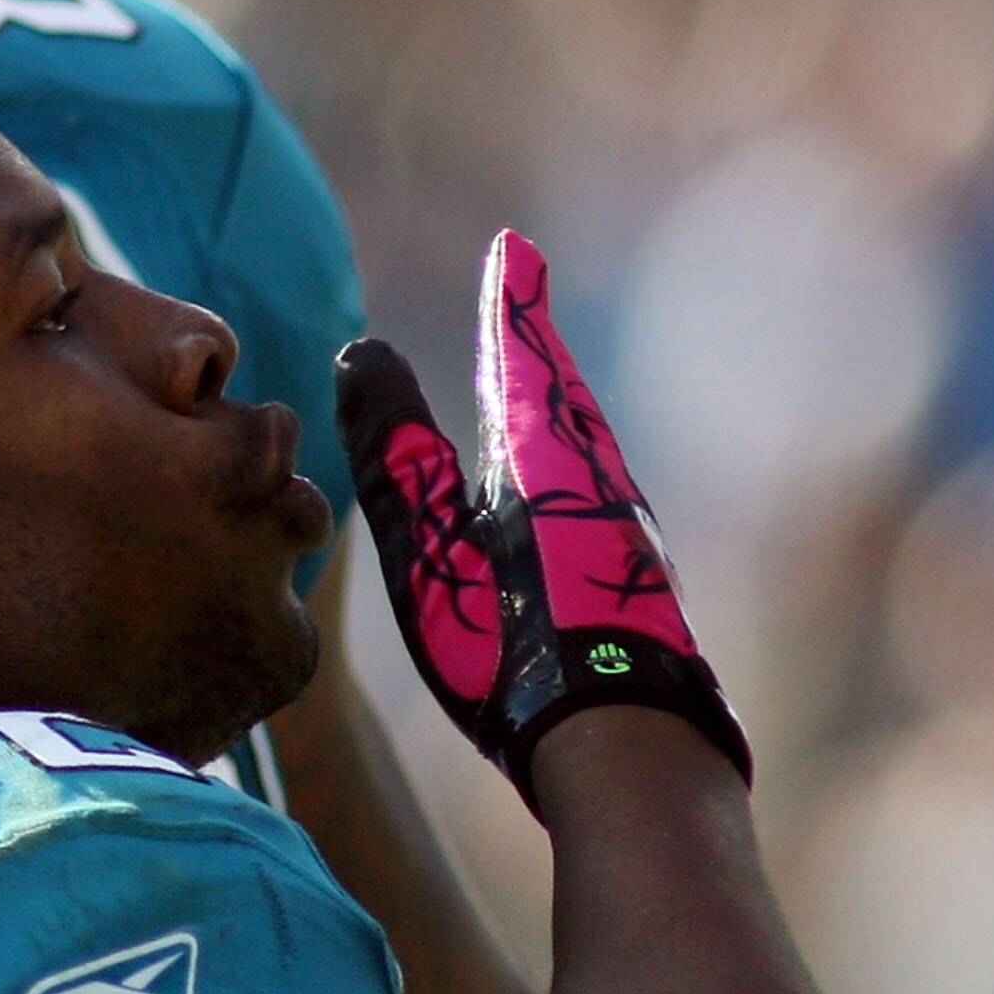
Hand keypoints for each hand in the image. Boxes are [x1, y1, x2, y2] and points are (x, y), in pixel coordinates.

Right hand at [337, 229, 747, 807]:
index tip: (515, 250)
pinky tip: (558, 508)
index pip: (517, 354)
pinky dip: (565, 472)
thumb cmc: (509, 640)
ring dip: (551, 412)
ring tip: (532, 394)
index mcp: (541, 455)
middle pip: (558, 395)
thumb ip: (392, 452)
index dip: (511, 301)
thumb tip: (361, 353)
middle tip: (523, 302)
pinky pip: (591, 497)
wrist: (623, 743)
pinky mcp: (632, 581)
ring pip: (581, 448)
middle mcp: (595, 477)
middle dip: (531, 349)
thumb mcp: (426, 543)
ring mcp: (623, 531)